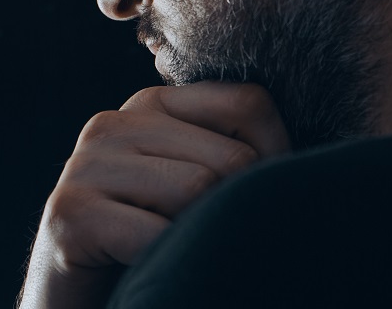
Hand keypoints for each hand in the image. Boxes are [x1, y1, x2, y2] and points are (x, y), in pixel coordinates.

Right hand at [17, 82, 290, 308]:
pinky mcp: (70, 213)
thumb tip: (320, 162)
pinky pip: (157, 235)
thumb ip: (230, 155)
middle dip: (239, 210)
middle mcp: (112, 124)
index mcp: (150, 107)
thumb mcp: (193, 190)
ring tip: (179, 256)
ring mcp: (85, 165)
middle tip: (214, 246)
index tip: (250, 205)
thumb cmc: (150, 249)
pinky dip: (170, 264)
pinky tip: (151, 272)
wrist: (75, 304)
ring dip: (202, 239)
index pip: (248, 103)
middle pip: (230, 157)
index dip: (275, 157)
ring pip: (198, 189)